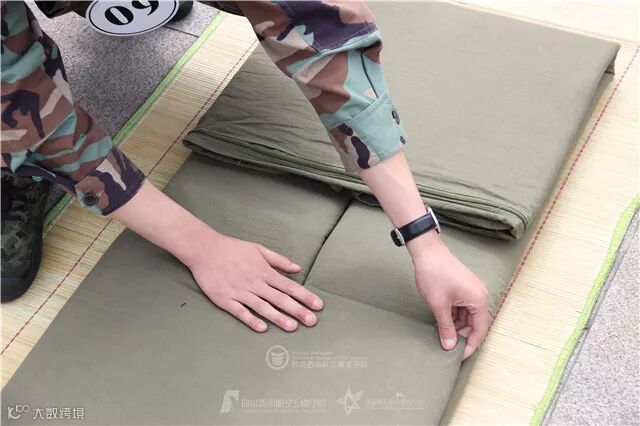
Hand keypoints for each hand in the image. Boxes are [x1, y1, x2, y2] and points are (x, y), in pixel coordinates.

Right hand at [188, 233, 323, 331]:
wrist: (205, 249)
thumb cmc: (233, 249)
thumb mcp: (259, 249)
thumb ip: (279, 260)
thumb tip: (298, 268)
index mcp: (264, 271)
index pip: (289, 286)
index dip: (305, 296)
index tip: (318, 305)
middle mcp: (255, 283)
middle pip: (280, 299)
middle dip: (298, 310)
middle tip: (312, 321)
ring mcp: (241, 292)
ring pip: (263, 307)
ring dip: (278, 318)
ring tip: (293, 327)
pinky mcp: (226, 300)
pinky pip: (241, 312)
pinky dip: (251, 320)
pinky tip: (262, 328)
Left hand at [409, 233, 489, 359]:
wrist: (427, 251)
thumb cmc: (435, 275)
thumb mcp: (439, 306)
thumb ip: (446, 327)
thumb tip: (449, 346)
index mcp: (479, 300)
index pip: (479, 330)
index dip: (469, 346)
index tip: (459, 357)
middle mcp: (479, 296)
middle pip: (474, 324)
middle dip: (461, 336)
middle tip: (447, 348)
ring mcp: (471, 291)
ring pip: (466, 316)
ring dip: (456, 326)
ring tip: (442, 336)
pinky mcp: (462, 287)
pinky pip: (461, 308)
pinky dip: (453, 316)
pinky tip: (441, 323)